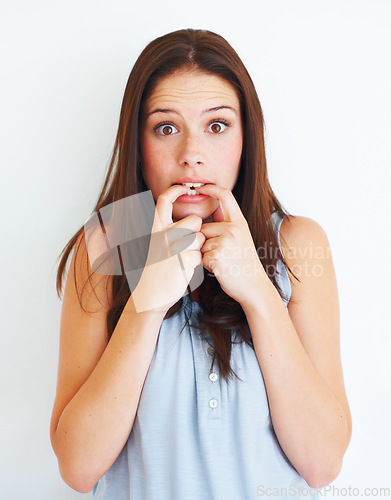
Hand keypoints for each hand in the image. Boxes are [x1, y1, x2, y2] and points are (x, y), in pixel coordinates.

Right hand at [131, 185, 204, 313]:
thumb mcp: (158, 245)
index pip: (164, 201)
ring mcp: (172, 247)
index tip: (183, 188)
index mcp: (156, 229)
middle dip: (197, 231)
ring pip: (200, 237)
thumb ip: (170, 231)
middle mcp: (163, 235)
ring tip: (186, 258)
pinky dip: (198, 262)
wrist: (150, 294)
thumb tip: (190, 221)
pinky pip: (201, 254)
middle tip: (188, 245)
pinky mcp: (182, 260)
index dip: (174, 191)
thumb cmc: (158, 269)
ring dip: (199, 247)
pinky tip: (187, 268)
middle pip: (193, 220)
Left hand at [196, 184, 267, 305]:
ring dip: (205, 254)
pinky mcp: (216, 256)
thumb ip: (226, 224)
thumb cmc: (244, 264)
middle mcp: (233, 229)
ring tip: (222, 261)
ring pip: (200, 243)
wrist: (254, 287)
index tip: (199, 186)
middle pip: (203, 227)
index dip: (210, 187)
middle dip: (204, 242)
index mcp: (239, 222)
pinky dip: (206, 265)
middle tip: (222, 255)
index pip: (225, 195)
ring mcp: (225, 242)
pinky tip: (220, 269)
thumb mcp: (241, 238)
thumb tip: (207, 213)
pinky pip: (200, 256)